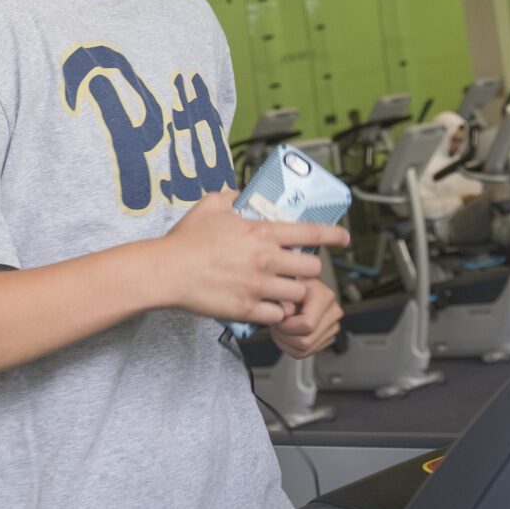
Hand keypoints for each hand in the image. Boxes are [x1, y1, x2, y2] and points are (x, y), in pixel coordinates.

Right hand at [158, 191, 349, 327]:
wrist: (166, 271)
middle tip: (297, 270)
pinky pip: (278, 316)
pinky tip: (268, 308)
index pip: (310, 231)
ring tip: (282, 291)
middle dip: (308, 269)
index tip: (344, 238)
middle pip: (311, 267)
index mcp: (261, 232)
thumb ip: (230, 196)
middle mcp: (266, 259)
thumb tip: (239, 192)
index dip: (333, 235)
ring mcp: (258, 286)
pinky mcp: (247, 310)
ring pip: (298, 294)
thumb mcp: (209, 206)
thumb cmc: (185, 240)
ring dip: (293, 293)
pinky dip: (276, 314)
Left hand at [269, 279, 341, 359]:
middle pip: (306, 341)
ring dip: (285, 343)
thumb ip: (282, 298)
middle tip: (275, 325)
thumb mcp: (282, 285)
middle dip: (284, 336)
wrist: (297, 288)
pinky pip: (305, 353)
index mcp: (324, 296)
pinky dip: (290, 348)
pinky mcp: (327, 338)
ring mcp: (333, 327)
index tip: (278, 318)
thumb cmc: (289, 285)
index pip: (307, 324)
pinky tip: (286, 334)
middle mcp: (334, 312)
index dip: (287, 326)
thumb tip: (286, 313)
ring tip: (279, 329)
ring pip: (305, 350)